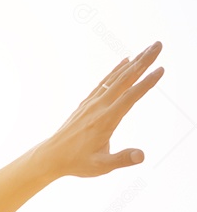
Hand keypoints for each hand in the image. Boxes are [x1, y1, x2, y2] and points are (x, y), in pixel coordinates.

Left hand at [38, 41, 163, 178]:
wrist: (51, 156)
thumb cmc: (76, 162)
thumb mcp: (100, 166)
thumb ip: (122, 160)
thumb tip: (141, 156)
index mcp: (105, 120)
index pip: (130, 97)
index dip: (146, 83)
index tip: (160, 70)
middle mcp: (98, 107)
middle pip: (124, 80)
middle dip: (143, 62)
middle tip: (158, 45)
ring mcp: (92, 103)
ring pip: (115, 78)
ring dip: (133, 62)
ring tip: (148, 49)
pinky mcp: (87, 103)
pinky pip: (104, 82)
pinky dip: (116, 70)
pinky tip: (126, 62)